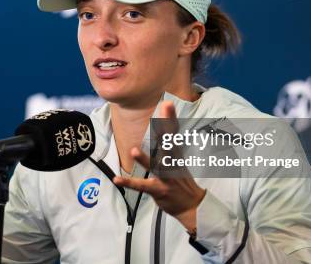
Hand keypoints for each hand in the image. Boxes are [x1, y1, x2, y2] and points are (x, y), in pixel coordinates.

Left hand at [113, 101, 205, 230]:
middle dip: (165, 129)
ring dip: (145, 159)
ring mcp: (166, 178)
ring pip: (156, 167)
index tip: (167, 104)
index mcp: (176, 155)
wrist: (192, 206)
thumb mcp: (177, 162)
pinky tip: (117, 179)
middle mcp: (172, 164)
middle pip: (168, 145)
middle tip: (160, 118)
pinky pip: (142, 186)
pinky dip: (129, 183)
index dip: (170, 119)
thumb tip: (164, 129)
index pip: (173, 134)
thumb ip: (169, 146)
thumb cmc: (181, 182)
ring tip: (134, 150)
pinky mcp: (159, 190)